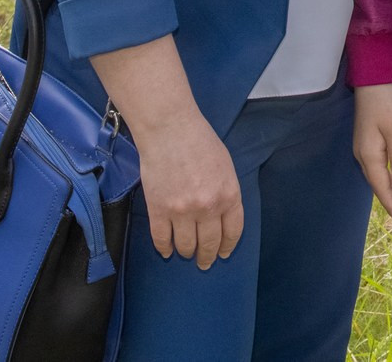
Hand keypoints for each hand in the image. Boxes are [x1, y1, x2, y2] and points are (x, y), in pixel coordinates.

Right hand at [129, 103, 245, 265]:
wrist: (170, 129)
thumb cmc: (200, 141)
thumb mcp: (226, 166)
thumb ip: (226, 192)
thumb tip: (222, 215)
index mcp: (229, 195)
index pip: (232, 232)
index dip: (227, 246)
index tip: (223, 254)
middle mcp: (208, 208)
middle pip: (209, 243)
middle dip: (207, 256)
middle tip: (204, 262)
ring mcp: (182, 211)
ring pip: (186, 245)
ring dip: (187, 252)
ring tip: (186, 253)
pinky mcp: (159, 210)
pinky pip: (162, 238)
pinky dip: (164, 248)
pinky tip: (167, 251)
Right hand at [353, 84, 391, 229]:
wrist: (374, 79)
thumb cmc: (387, 103)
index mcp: (370, 155)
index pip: (383, 189)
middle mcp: (364, 155)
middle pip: (379, 187)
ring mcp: (365, 149)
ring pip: (378, 179)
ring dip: (391, 194)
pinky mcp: (369, 142)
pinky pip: (379, 169)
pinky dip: (388, 181)